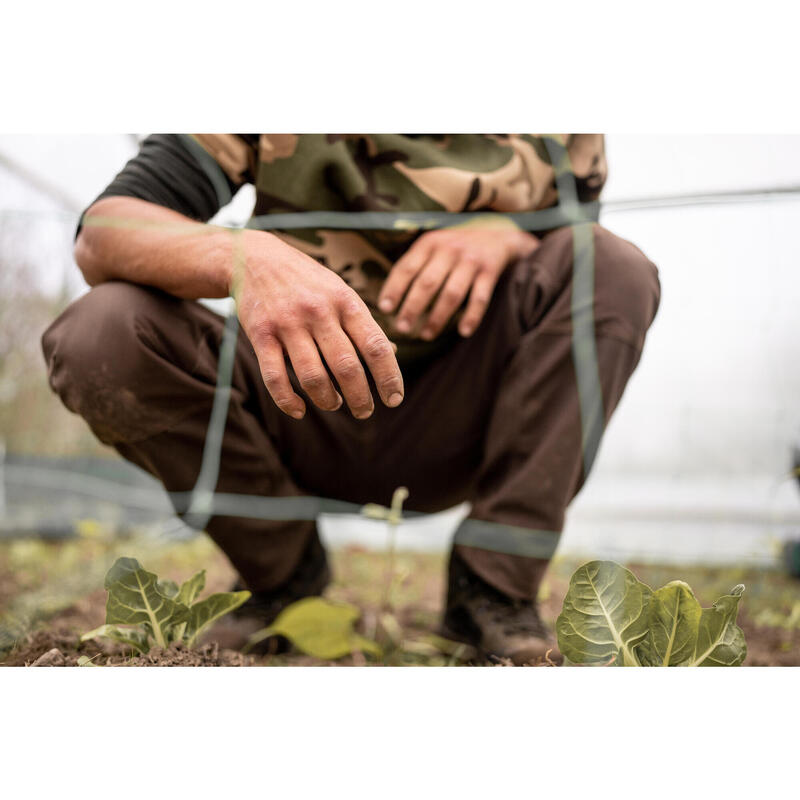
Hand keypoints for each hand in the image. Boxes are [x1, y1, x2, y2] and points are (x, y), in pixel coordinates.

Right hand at [233, 232, 403, 419]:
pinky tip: (299, 410)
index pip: (375, 346)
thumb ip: (363, 322)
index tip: (394, 399)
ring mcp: (288, 323)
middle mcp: (319, 312)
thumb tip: (390, 353)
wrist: (254, 258)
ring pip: (313, 376)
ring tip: (334, 405)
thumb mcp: (340, 291)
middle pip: (347, 366)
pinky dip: (288, 400)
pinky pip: (275, 377)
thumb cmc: (307, 281)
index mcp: (345, 301)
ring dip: (327, 400)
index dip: (389, 377)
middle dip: (360, 397)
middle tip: (365, 411)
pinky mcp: (260, 335)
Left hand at [377, 223, 539, 339]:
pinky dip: (472, 316)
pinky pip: (480, 298)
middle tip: (402, 328)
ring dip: (438, 317)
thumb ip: (414, 264)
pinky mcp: (490, 271)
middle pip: (427, 283)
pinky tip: (463, 332)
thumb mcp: (433, 245)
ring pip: (451, 293)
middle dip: (412, 308)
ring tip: (426, 335)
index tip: (385, 309)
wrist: (498, 233)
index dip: (394, 289)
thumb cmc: (455, 246)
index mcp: (430, 243)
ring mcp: (471, 260)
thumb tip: (388, 299)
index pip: (407, 267)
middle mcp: (449, 249)